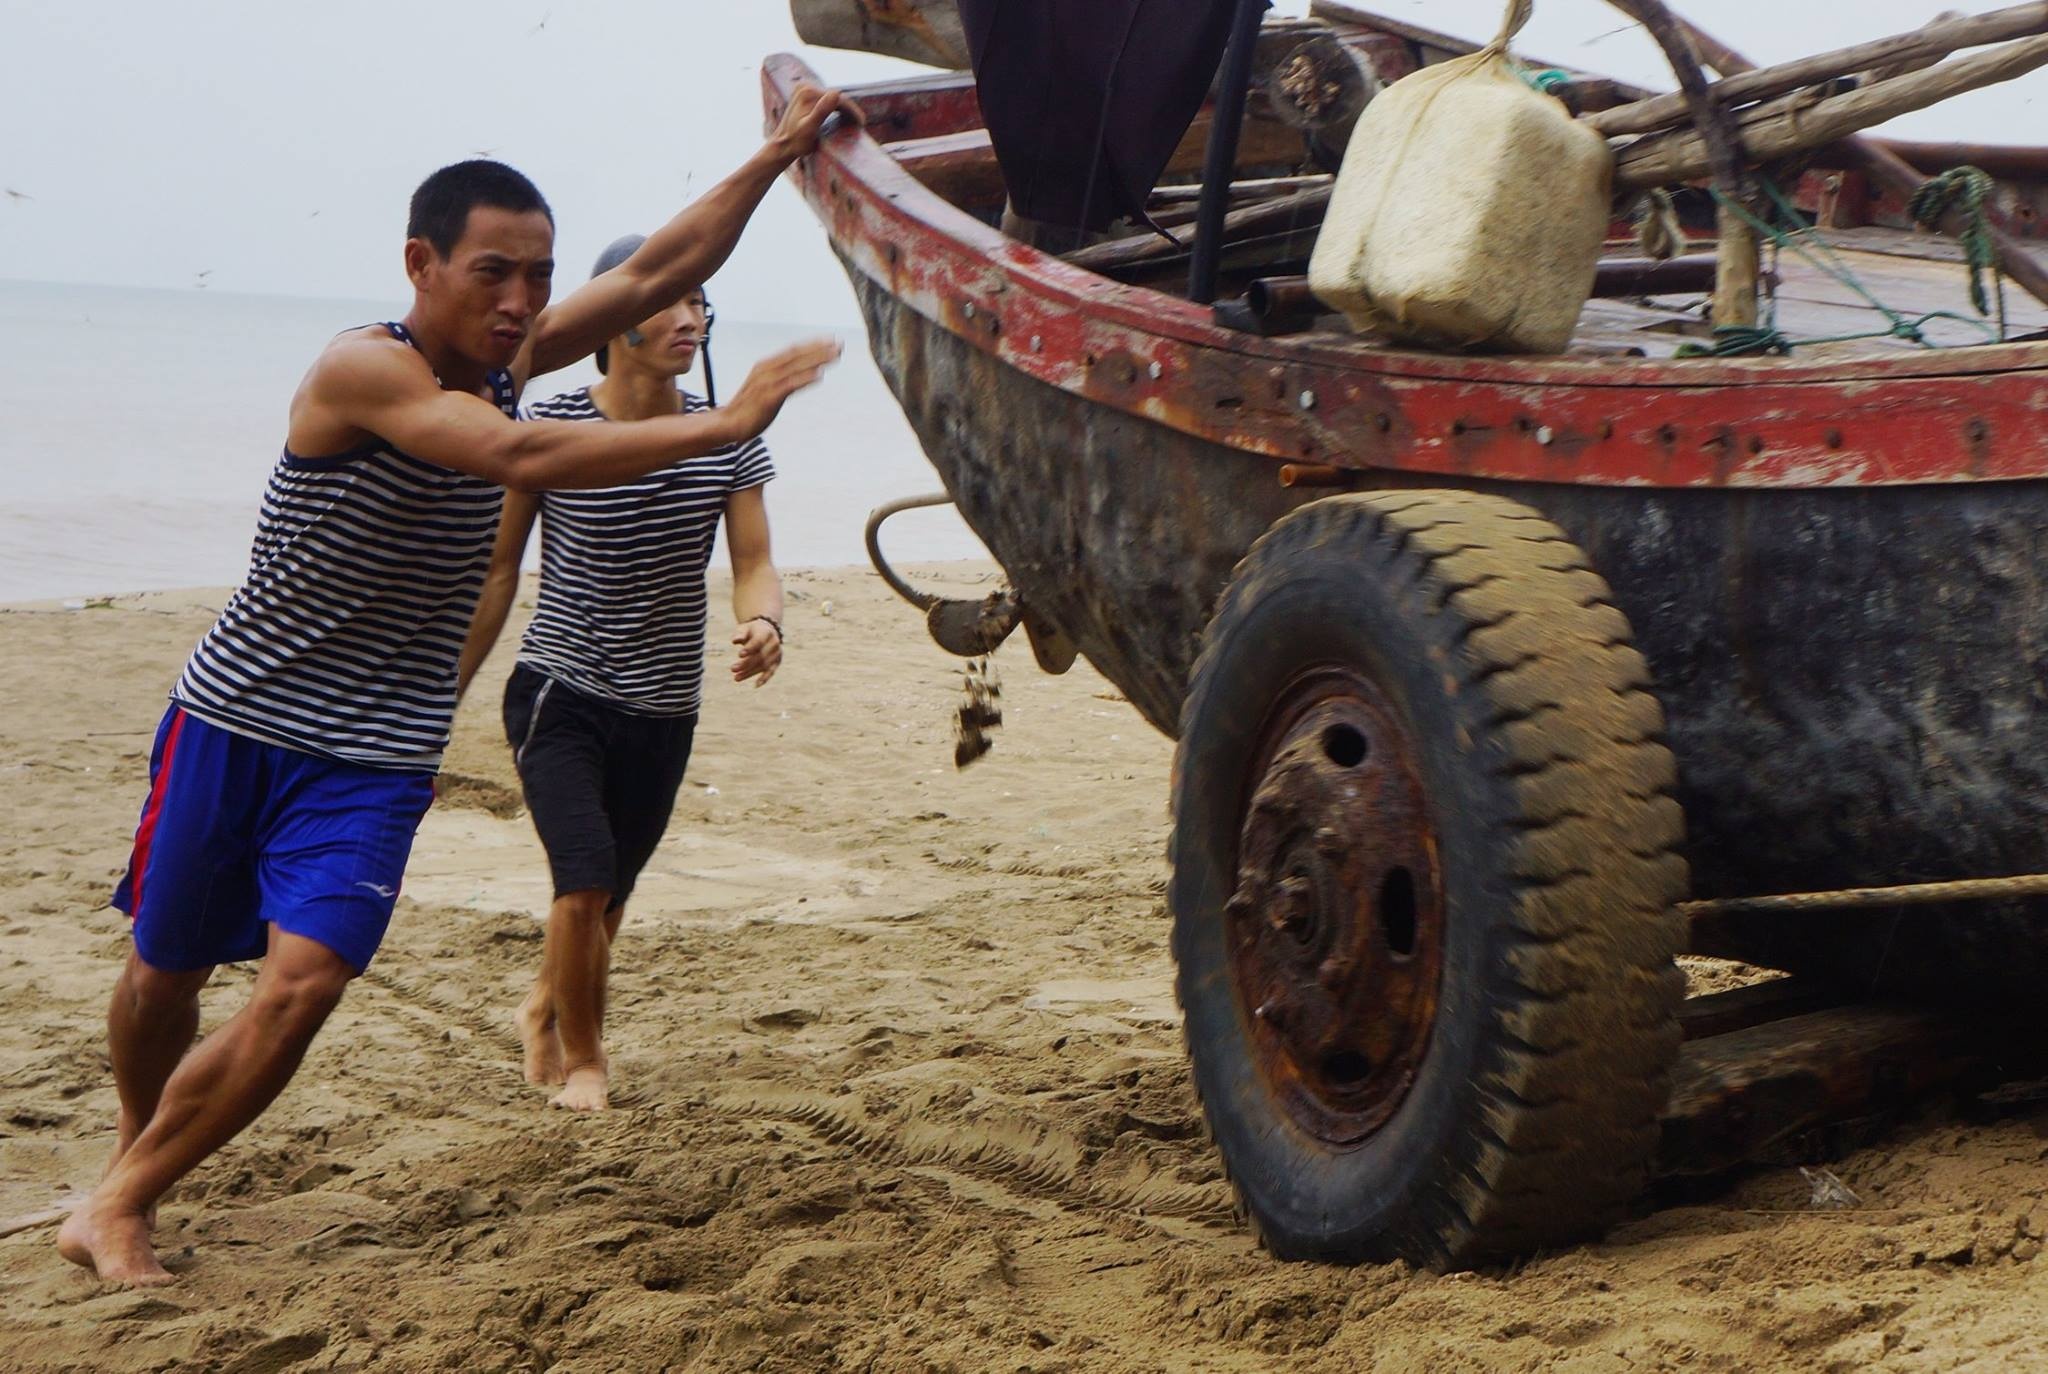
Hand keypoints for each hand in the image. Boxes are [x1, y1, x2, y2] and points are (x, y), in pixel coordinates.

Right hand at [725, 338, 840, 439]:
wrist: (727, 424)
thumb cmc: (747, 409)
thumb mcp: (766, 388)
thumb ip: (781, 380)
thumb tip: (798, 377)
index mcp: (766, 366)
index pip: (793, 351)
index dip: (812, 345)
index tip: (831, 340)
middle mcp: (766, 370)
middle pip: (797, 355)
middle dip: (820, 349)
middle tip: (839, 343)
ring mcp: (767, 382)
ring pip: (796, 367)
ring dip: (817, 359)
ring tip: (835, 355)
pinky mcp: (768, 397)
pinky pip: (790, 385)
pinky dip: (805, 378)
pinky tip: (820, 375)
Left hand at [732, 618, 781, 686]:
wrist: (767, 631)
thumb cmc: (751, 631)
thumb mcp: (744, 628)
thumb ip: (740, 634)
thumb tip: (734, 641)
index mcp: (766, 633)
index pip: (758, 642)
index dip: (750, 649)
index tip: (739, 655)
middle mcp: (774, 643)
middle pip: (760, 656)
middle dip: (746, 663)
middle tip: (732, 669)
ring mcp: (777, 653)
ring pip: (764, 665)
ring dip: (750, 672)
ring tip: (736, 678)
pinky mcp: (777, 662)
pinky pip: (771, 671)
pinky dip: (764, 678)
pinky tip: (756, 685)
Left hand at [769, 84, 862, 161]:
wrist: (782, 145)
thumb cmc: (796, 142)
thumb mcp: (810, 129)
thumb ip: (821, 111)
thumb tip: (836, 94)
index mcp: (807, 93)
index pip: (837, 98)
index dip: (851, 110)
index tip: (861, 123)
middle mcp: (805, 86)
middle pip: (834, 97)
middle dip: (849, 109)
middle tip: (861, 124)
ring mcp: (804, 89)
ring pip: (831, 98)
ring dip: (843, 108)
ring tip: (855, 122)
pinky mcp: (804, 94)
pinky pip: (825, 99)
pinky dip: (834, 108)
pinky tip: (842, 117)